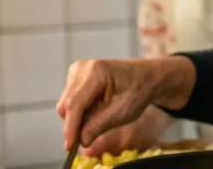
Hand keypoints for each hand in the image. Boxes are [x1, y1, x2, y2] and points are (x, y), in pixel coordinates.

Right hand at [56, 56, 195, 150]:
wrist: (146, 77)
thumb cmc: (138, 91)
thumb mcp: (122, 112)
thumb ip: (99, 126)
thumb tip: (81, 141)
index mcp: (97, 72)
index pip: (75, 104)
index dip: (70, 127)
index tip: (69, 146)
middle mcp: (83, 67)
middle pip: (66, 105)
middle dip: (75, 124)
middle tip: (92, 133)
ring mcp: (78, 70)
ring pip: (66, 104)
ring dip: (78, 117)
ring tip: (101, 113)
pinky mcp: (76, 76)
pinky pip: (69, 100)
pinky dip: (80, 110)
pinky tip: (96, 107)